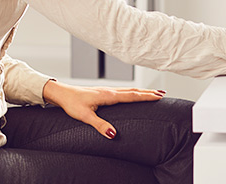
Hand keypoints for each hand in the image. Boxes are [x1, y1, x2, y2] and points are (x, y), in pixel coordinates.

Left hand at [42, 80, 165, 138]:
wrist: (63, 94)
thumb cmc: (73, 104)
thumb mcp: (85, 117)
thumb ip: (100, 125)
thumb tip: (113, 134)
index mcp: (109, 95)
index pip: (132, 96)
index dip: (147, 96)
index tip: (159, 96)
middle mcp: (111, 91)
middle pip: (134, 91)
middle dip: (149, 92)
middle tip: (163, 93)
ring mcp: (108, 90)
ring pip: (129, 90)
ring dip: (142, 91)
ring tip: (153, 92)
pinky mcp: (104, 92)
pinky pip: (123, 91)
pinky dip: (133, 92)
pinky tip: (133, 94)